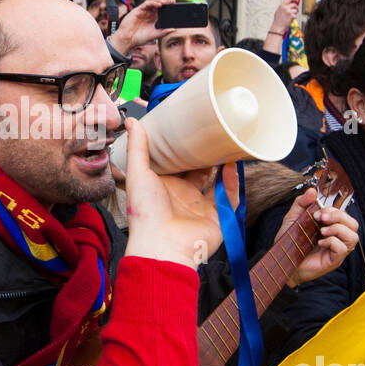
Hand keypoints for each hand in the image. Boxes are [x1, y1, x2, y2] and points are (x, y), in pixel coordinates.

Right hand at [108, 0, 173, 55]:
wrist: (127, 39)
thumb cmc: (138, 38)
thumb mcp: (154, 35)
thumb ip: (163, 32)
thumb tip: (173, 29)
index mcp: (153, 19)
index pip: (161, 10)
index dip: (167, 7)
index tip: (174, 5)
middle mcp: (148, 14)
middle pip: (158, 3)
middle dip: (165, 1)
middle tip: (172, 1)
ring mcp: (143, 11)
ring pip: (152, 1)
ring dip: (159, 0)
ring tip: (166, 2)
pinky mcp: (138, 10)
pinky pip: (146, 3)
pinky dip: (153, 2)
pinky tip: (158, 4)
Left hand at [121, 118, 233, 268]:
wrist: (162, 246)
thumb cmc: (146, 213)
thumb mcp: (138, 174)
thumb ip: (137, 147)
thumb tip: (131, 120)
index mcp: (162, 187)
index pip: (174, 164)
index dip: (180, 149)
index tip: (188, 130)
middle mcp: (182, 197)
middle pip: (197, 172)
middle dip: (204, 156)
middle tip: (211, 135)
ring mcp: (199, 208)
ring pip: (216, 183)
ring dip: (222, 166)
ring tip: (227, 147)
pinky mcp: (216, 218)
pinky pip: (229, 198)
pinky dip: (233, 183)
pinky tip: (232, 166)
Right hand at [269, 0, 299, 36]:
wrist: (277, 27)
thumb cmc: (278, 21)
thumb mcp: (278, 11)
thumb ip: (283, 7)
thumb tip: (289, 3)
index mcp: (281, 6)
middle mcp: (285, 8)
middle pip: (294, 4)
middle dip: (296, 7)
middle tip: (295, 10)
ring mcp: (288, 11)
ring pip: (296, 10)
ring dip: (295, 13)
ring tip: (291, 16)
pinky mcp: (291, 16)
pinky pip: (296, 15)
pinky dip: (294, 18)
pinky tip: (290, 19)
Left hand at [275, 187, 358, 285]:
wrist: (282, 261)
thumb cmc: (290, 242)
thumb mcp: (293, 218)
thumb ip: (302, 203)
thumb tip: (313, 191)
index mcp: (330, 227)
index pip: (344, 215)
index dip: (333, 210)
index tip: (317, 212)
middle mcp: (337, 238)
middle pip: (353, 224)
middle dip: (339, 216)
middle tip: (321, 218)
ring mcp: (337, 250)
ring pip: (353, 236)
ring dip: (338, 229)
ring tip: (322, 231)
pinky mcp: (333, 260)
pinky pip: (343, 249)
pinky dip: (333, 242)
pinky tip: (320, 242)